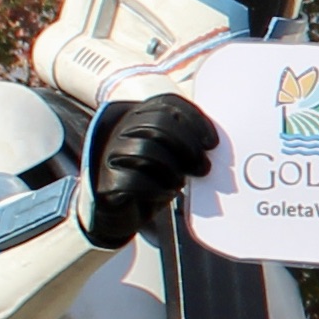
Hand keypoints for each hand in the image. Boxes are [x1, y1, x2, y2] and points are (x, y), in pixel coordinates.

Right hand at [81, 93, 217, 244]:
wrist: (115, 214)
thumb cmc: (148, 181)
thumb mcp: (169, 157)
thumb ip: (183, 143)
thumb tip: (210, 143)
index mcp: (135, 118)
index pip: (166, 104)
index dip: (194, 120)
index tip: (212, 143)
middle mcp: (118, 131)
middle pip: (158, 125)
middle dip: (187, 146)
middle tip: (202, 167)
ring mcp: (108, 155)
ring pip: (145, 150)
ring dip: (172, 170)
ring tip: (178, 182)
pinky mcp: (106, 183)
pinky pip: (134, 180)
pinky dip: (158, 189)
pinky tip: (165, 194)